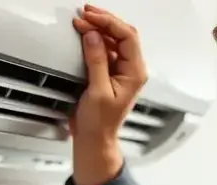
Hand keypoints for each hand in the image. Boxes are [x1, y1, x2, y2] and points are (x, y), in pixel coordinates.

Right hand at [71, 4, 148, 184]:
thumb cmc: (100, 123)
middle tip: (84, 14)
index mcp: (135, 73)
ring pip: (113, 39)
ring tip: (81, 22)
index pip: (128, 37)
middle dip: (104, 21)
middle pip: (122, 34)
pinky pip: (104, 49)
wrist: (94, 139)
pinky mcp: (109, 72)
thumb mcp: (98, 91)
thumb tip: (93, 36)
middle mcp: (131, 69)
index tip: (91, 17)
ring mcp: (120, 70)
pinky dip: (94, 39)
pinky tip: (84, 35)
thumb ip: (97, 61)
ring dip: (97, 28)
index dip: (109, 23)